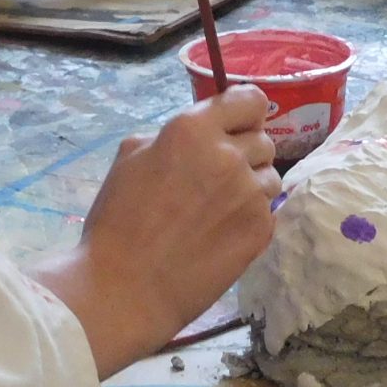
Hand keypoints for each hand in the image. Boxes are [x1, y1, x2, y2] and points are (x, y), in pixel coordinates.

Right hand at [25, 88, 279, 375]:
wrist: (126, 287)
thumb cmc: (117, 221)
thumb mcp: (129, 157)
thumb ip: (169, 136)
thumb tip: (196, 137)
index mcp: (193, 129)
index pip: (249, 99)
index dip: (245, 112)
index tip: (236, 125)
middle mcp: (230, 154)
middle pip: (263, 140)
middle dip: (244, 152)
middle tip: (218, 177)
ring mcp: (250, 193)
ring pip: (270, 176)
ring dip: (251, 185)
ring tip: (219, 209)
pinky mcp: (262, 229)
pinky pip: (268, 210)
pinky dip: (250, 217)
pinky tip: (222, 232)